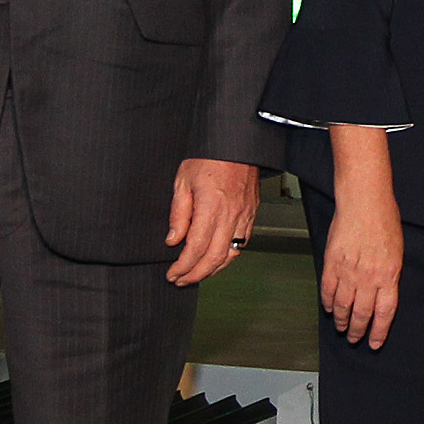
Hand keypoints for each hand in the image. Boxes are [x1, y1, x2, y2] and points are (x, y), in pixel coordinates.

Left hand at [165, 157, 259, 285]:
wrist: (236, 143)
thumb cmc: (209, 156)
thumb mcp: (182, 181)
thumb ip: (178, 214)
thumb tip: (173, 240)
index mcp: (211, 207)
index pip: (196, 248)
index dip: (183, 267)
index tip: (172, 273)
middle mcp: (230, 215)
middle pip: (214, 258)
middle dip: (195, 275)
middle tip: (180, 280)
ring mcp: (244, 216)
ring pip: (231, 255)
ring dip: (212, 270)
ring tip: (196, 274)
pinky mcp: (251, 214)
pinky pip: (242, 243)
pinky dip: (228, 257)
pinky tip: (217, 259)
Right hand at [320, 128, 404, 349]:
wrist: (364, 202)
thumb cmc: (384, 221)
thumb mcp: (397, 251)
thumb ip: (389, 275)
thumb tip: (382, 293)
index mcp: (389, 276)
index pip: (384, 313)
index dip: (378, 332)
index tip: (374, 343)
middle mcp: (368, 278)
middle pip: (362, 313)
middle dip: (357, 330)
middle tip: (354, 338)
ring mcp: (348, 272)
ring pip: (342, 305)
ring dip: (340, 320)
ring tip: (340, 328)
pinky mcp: (332, 263)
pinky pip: (327, 290)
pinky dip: (327, 302)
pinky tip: (328, 308)